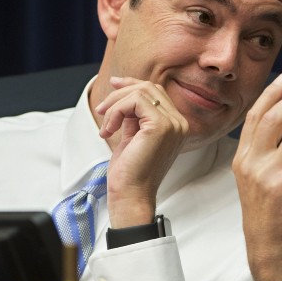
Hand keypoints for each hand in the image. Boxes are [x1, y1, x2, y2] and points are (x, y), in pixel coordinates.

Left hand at [95, 76, 188, 228]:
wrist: (131, 195)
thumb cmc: (130, 173)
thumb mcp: (132, 136)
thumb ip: (134, 115)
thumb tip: (123, 91)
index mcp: (176, 125)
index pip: (156, 92)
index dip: (132, 84)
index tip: (113, 85)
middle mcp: (179, 123)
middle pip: (149, 87)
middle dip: (120, 94)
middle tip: (102, 111)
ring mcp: (173, 124)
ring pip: (141, 91)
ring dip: (116, 104)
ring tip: (106, 125)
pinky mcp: (161, 126)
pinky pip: (135, 101)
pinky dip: (116, 111)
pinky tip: (109, 129)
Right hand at [233, 73, 281, 280]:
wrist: (266, 246)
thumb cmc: (265, 212)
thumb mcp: (254, 178)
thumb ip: (262, 153)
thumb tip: (279, 125)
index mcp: (242, 157)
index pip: (255, 117)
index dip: (270, 95)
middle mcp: (251, 163)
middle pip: (273, 120)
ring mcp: (266, 175)